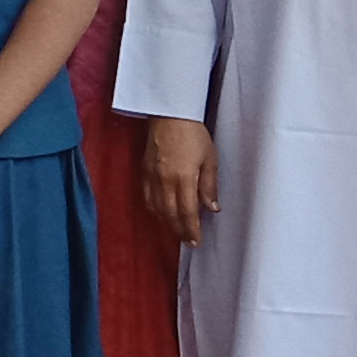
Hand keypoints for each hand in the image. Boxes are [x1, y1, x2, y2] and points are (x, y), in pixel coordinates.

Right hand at [141, 118, 217, 246]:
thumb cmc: (192, 134)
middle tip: (188, 241)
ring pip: (157, 208)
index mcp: (183, 178)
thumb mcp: (209, 158)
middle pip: (170, 214)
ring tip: (177, 230)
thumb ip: (209, 185)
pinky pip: (148, 197)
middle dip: (180, 230)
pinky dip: (155, 209)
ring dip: (167, 222)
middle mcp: (165, 181)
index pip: (187, 212)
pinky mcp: (144, 172)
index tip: (196, 241)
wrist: (169, 115)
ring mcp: (152, 177)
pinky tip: (161, 212)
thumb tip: (212, 207)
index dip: (191, 229)